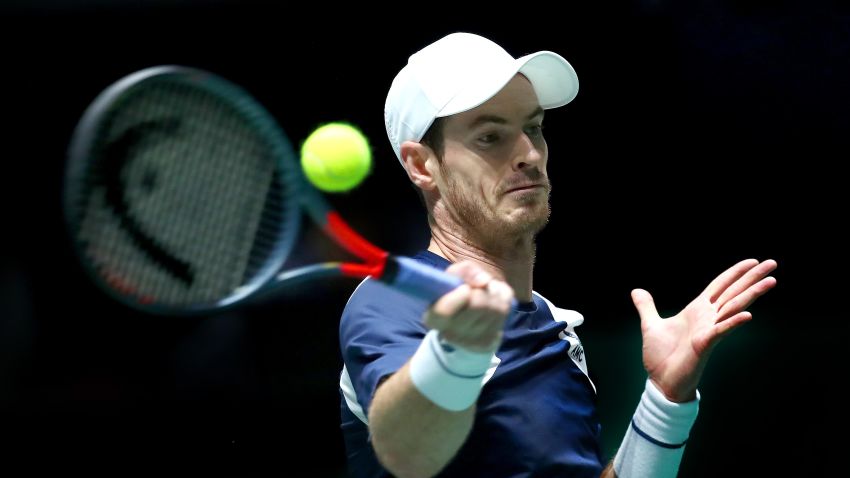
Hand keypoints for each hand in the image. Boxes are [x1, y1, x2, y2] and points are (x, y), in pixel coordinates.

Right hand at [423, 261, 513, 352]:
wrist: (469, 321)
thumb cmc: (458, 295)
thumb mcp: (454, 277)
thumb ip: (464, 270)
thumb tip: (483, 281)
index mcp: (434, 318)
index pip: (444, 311)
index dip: (458, 297)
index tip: (465, 288)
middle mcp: (450, 334)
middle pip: (476, 305)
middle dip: (481, 291)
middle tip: (478, 289)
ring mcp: (471, 342)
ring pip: (494, 308)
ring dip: (494, 295)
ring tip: (487, 295)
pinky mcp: (489, 342)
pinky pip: (504, 313)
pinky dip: (502, 302)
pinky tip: (495, 304)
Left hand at [632, 259, 776, 401]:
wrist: (661, 382)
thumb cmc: (660, 357)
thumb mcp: (650, 325)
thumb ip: (646, 307)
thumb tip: (636, 291)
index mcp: (697, 310)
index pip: (719, 286)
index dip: (735, 273)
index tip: (752, 261)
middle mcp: (707, 318)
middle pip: (733, 292)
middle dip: (752, 277)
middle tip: (773, 263)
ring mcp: (709, 330)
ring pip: (734, 307)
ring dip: (751, 294)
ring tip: (770, 281)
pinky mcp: (705, 344)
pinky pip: (721, 331)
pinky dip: (733, 322)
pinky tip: (748, 315)